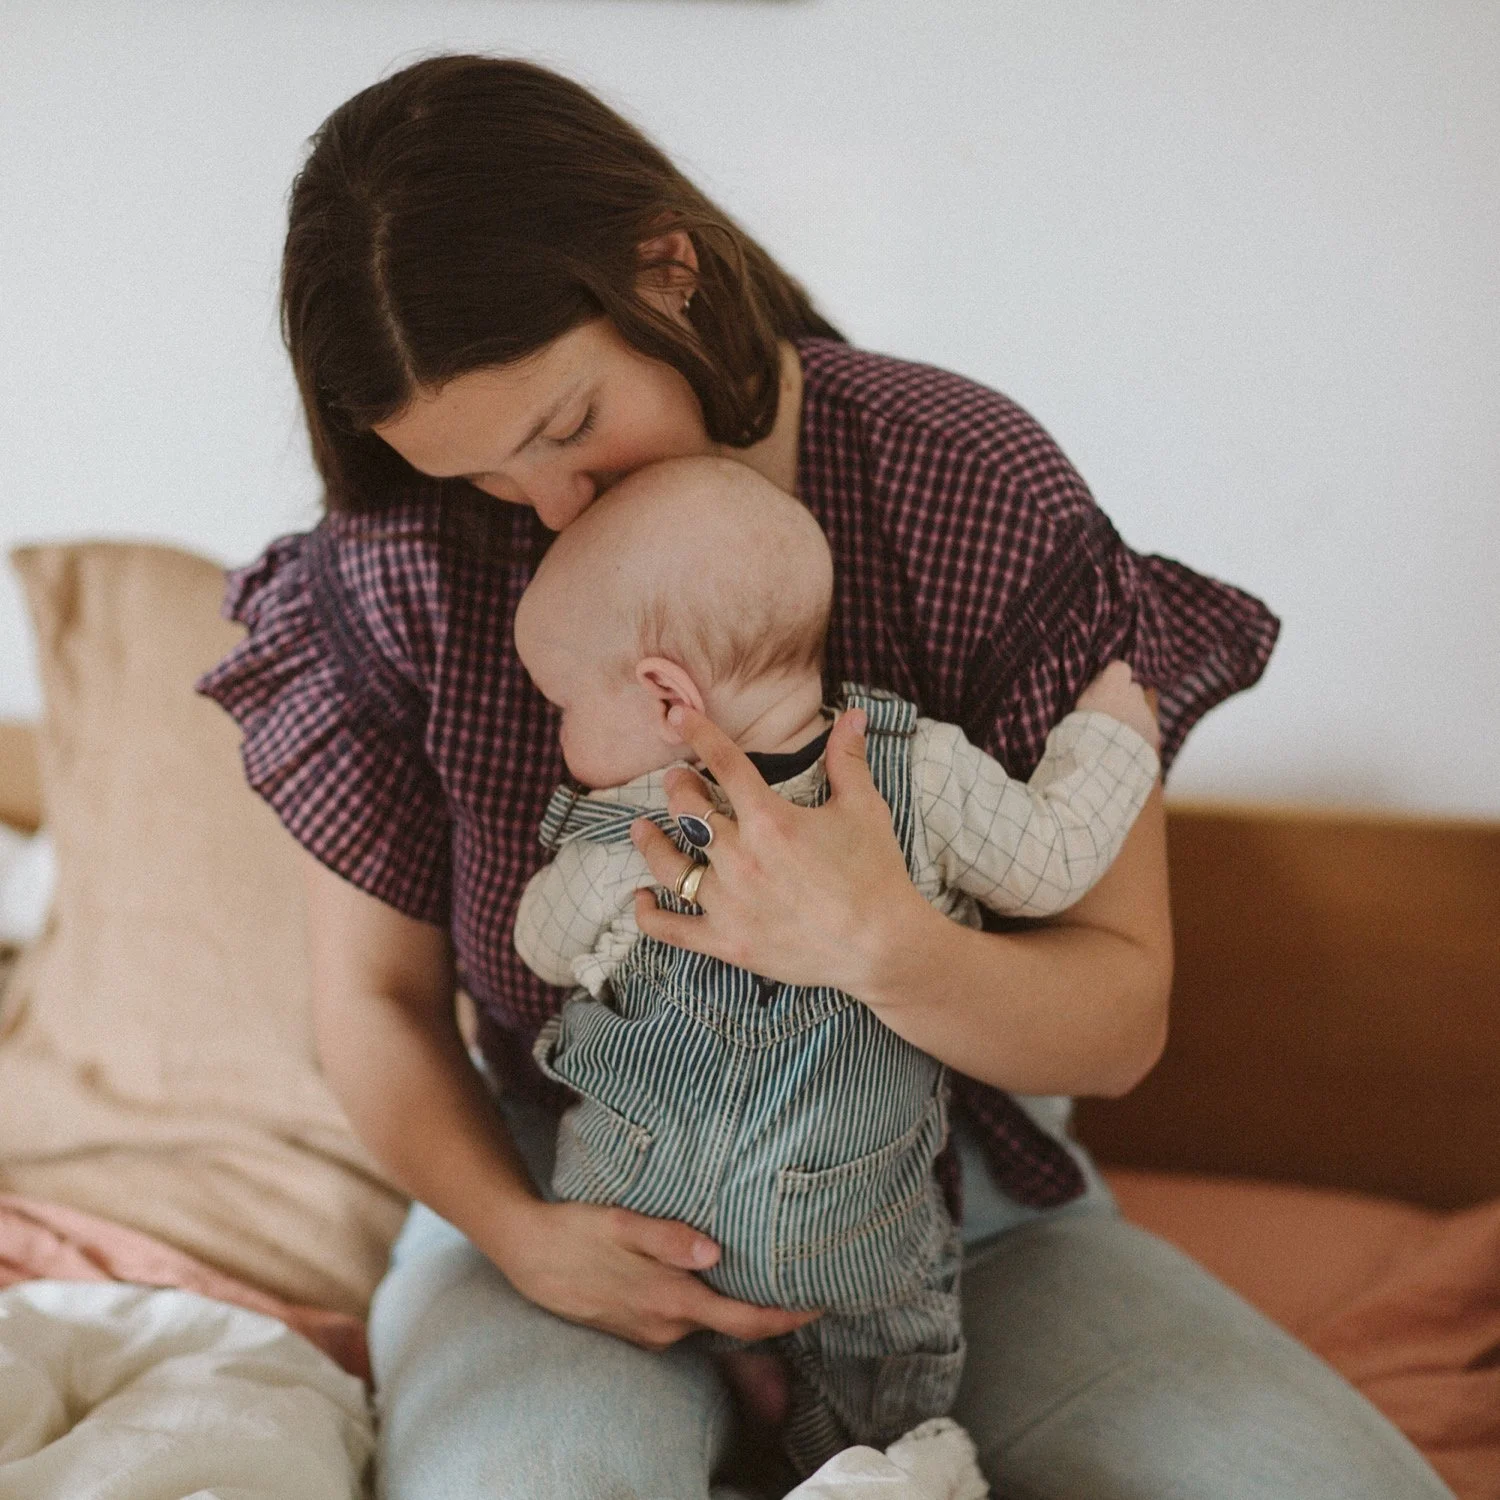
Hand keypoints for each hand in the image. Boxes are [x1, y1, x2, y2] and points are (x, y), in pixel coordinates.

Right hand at [495, 1197, 818, 1351]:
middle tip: (804, 1274)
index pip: (744, 1321)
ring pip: (707, 1319)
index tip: (822, 1303)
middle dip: (770, 1306)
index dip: (787, 1317)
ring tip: (764, 1266)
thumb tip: (714, 1252)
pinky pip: (684, 1317)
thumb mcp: (620, 1223)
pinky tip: (711, 1273)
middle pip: (733, 1323)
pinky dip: (706, 1300)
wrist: (528, 1253)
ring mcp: (650, 1331)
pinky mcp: (636, 1327)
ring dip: (735, 1301)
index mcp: (669, 1300)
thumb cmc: (576, 1231)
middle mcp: (665, 1325)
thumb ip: (667, 1238)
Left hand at [628, 704, 931, 995]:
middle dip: (678, 789)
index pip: (724, 763)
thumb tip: (854, 714)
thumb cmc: (875, 873)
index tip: (677, 717)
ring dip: (650, 843)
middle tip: (676, 782)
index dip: (698, 734)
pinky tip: (641, 898)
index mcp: (770, 820)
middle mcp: (741, 857)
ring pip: (670, 866)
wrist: (882, 946)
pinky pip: (672, 928)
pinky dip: (649, 914)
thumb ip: (847, 759)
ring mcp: (729, 902)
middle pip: (689, 812)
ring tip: (640, 830)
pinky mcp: (727, 942)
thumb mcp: (864, 808)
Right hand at [1075, 661, 1159, 749]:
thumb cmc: (1087, 727)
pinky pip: (1147, 728)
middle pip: (1133, 689)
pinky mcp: (1153, 731)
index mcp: (1114, 685)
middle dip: (1125, 698)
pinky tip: (1125, 747)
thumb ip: (1095, 689)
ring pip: (1140, 710)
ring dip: (1131, 718)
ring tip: (1116, 735)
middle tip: (1111, 713)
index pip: (1120, 667)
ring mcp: (1146, 713)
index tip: (1106, 687)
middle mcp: (1134, 694)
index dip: (1113, 676)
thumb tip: (1101, 681)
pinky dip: (1138, 734)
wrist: (1106, 756)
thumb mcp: (1081, 703)